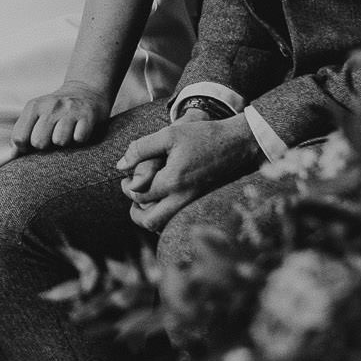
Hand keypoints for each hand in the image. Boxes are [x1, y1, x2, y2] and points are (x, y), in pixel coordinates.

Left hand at [13, 82, 108, 151]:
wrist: (86, 90)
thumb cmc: (56, 109)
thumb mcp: (35, 114)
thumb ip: (22, 133)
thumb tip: (12, 155)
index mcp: (33, 106)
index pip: (19, 138)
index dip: (24, 148)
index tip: (31, 144)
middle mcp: (50, 106)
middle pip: (38, 142)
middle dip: (45, 146)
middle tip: (51, 137)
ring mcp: (69, 110)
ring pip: (59, 141)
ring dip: (63, 142)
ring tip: (65, 133)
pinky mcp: (88, 115)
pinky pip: (79, 138)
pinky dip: (79, 139)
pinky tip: (78, 130)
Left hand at [117, 115, 263, 233]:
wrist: (240, 143)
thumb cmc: (204, 135)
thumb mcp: (169, 134)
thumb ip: (141, 148)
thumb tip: (120, 166)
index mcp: (173, 181)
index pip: (139, 194)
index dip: (128, 187)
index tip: (128, 177)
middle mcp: (184, 199)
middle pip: (149, 221)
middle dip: (135, 212)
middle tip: (135, 194)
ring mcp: (195, 205)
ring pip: (166, 226)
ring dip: (151, 216)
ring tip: (147, 199)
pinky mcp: (203, 205)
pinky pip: (179, 221)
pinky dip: (167, 217)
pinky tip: (164, 201)